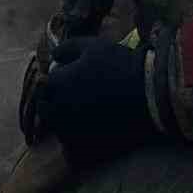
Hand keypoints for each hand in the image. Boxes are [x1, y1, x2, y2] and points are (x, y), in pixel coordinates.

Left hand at [37, 36, 152, 162]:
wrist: (147, 92)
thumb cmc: (118, 64)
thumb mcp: (92, 46)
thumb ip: (67, 48)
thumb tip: (54, 56)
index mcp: (56, 83)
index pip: (45, 85)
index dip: (57, 81)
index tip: (72, 78)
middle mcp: (58, 107)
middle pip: (46, 108)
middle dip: (56, 102)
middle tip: (76, 97)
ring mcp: (70, 128)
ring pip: (57, 127)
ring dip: (63, 121)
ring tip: (83, 114)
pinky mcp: (84, 145)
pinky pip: (71, 146)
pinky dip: (76, 139)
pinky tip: (91, 130)